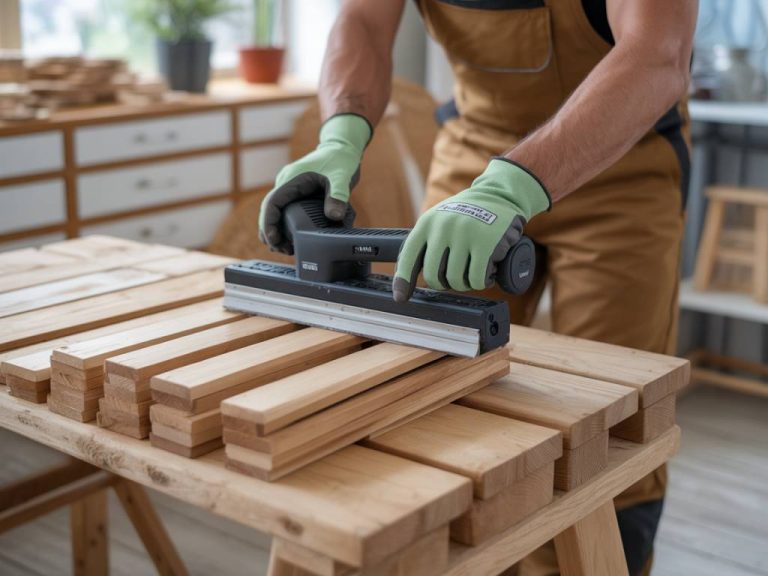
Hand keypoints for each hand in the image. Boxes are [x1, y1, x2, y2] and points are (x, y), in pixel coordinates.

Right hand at [259, 113, 371, 253]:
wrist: (342, 147)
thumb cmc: (340, 159)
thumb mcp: (342, 177)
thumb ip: (338, 196)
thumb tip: (334, 217)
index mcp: (291, 179)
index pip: (272, 203)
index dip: (269, 223)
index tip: (273, 239)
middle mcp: (286, 183)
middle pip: (269, 210)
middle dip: (270, 231)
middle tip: (280, 250)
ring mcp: (290, 188)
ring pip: (276, 212)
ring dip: (276, 230)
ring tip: (284, 249)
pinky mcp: (297, 193)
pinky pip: (285, 211)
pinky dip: (284, 225)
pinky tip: (290, 239)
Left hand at [393, 158, 549, 301]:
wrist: (498, 195)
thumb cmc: (465, 215)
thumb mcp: (439, 220)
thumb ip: (425, 243)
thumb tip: (408, 280)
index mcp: (427, 223)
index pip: (408, 257)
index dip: (403, 281)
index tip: (401, 298)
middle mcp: (443, 228)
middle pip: (433, 276)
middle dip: (444, 284)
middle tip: (454, 279)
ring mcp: (465, 234)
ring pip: (456, 280)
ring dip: (465, 284)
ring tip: (472, 273)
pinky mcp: (486, 243)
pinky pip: (477, 279)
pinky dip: (481, 282)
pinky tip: (486, 274)